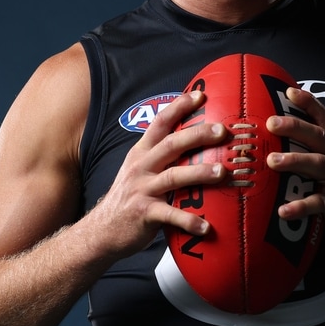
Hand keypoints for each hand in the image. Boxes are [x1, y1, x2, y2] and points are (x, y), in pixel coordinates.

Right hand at [88, 91, 227, 257]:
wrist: (102, 230)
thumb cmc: (130, 197)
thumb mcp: (139, 169)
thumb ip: (161, 156)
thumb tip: (195, 142)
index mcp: (142, 152)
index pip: (160, 123)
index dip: (179, 107)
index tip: (200, 95)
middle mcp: (141, 167)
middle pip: (171, 144)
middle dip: (197, 135)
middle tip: (222, 130)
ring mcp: (142, 189)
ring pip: (173, 177)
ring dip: (200, 173)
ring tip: (222, 172)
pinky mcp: (144, 213)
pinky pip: (170, 215)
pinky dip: (189, 220)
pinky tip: (206, 226)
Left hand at [265, 87, 324, 257]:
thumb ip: (316, 152)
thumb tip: (282, 139)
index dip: (310, 103)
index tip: (290, 91)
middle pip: (320, 137)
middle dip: (296, 127)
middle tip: (271, 123)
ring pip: (320, 165)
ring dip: (295, 161)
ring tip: (272, 161)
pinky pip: (320, 204)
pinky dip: (301, 206)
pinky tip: (283, 210)